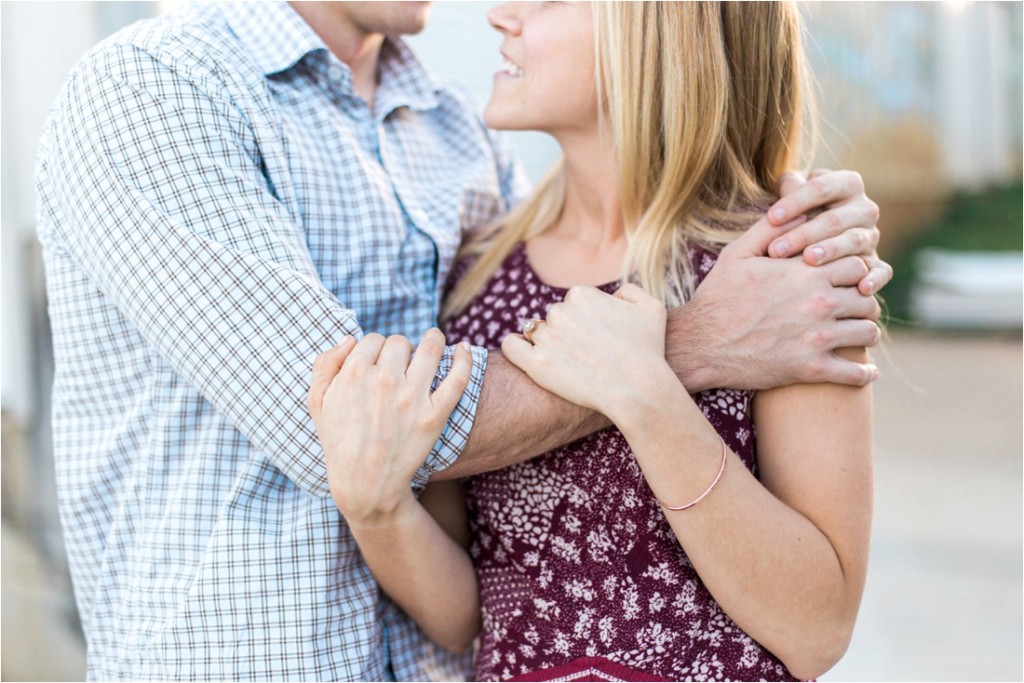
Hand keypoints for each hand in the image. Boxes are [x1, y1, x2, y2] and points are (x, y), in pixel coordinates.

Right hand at [307, 330, 472, 525]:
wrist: (365, 483)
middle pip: (400, 343)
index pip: (373, 340)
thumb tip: (350, 338)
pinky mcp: (435, 414)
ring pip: (430, 348)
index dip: (376, 349)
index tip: (380, 362)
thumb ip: (326, 363)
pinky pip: (457, 378)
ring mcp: (412, 397)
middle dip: (399, 350)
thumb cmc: (340, 441)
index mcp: (354, 372)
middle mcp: (384, 380)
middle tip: (401, 365)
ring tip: (435, 339)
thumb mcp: (318, 401)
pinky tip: (464, 349)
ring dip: (434, 339)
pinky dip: (464, 359)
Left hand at [502, 284, 674, 421]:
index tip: (599, 338)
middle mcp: (560, 311)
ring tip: (567, 362)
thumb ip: (630, 290)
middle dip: (568, 332)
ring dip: (547, 342)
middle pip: (555, 317)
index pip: (573, 302)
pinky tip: (524, 353)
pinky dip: (515, 347)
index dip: (587, 320)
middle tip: (588, 354)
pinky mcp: (535, 364)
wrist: (638, 389)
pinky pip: (512, 347)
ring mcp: (546, 338)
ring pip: (535, 332)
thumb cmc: (649, 350)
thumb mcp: (652, 308)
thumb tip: (614, 295)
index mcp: (581, 294)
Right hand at [678, 216, 880, 389]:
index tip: (847, 278)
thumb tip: (801, 213)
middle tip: (854, 304)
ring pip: (867, 331)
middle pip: (867, 297)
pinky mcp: (811, 369)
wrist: (699, 344)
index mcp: (804, 273)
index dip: (856, 270)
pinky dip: (865, 373)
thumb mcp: (737, 254)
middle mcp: (817, 303)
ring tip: (856, 331)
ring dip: (864, 330)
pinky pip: (856, 373)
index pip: (857, 264)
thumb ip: (769, 228)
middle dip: (862, 298)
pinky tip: (865, 371)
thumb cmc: (716, 297)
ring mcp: (817, 338)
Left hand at [766, 169, 892, 295]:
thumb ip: (789, 188)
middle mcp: (864, 209)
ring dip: (831, 251)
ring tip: (807, 260)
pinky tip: (862, 289)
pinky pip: (882, 270)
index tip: (771, 217)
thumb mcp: (790, 194)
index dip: (796, 202)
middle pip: (835, 219)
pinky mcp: (874, 262)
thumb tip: (789, 186)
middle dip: (805, 234)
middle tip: (777, 249)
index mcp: (846, 184)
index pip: (822, 188)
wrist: (811, 239)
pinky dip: (875, 278)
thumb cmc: (795, 212)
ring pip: (854, 241)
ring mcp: (870, 236)